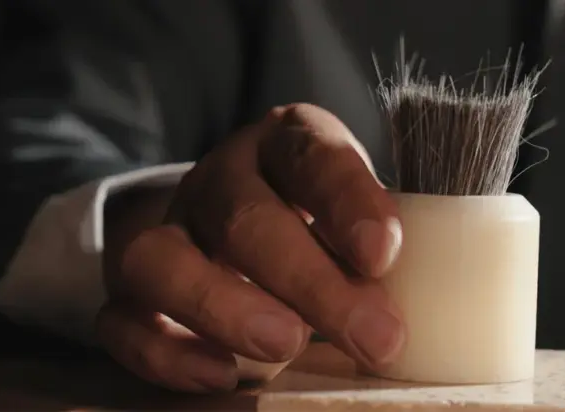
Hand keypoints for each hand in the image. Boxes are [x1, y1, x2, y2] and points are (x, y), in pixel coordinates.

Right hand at [98, 104, 404, 391]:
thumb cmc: (329, 230)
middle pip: (246, 217)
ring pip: (160, 258)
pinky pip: (121, 320)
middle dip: (312, 281)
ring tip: (287, 347)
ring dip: (225, 305)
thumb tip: (442, 311)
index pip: (312, 155)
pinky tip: (222, 376)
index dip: (347, 200)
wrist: (248, 232)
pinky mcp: (132, 294)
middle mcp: (221, 180)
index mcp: (287, 144)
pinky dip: (167, 352)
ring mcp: (168, 232)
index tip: (384, 254)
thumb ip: (386, 249)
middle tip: (373, 336)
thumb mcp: (363, 220)